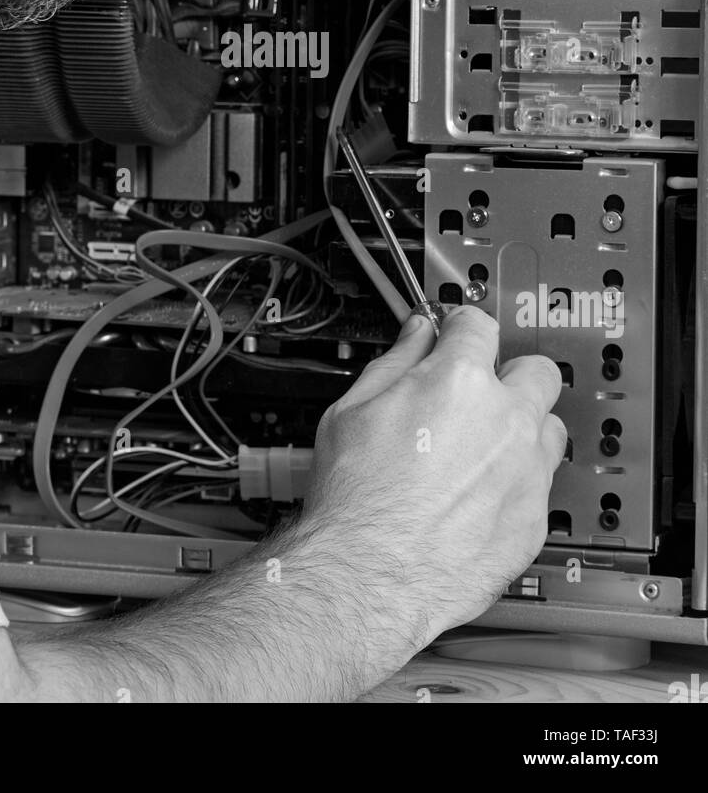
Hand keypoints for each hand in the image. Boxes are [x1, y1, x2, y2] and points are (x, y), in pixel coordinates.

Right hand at [299, 305, 565, 656]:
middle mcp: (505, 420)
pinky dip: (517, 484)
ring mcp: (527, 471)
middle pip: (537, 370)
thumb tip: (417, 335)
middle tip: (480, 392)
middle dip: (510, 374)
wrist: (369, 577)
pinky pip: (542, 485)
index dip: (462, 327)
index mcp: (459, 382)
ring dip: (523, 430)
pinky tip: (479, 498)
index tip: (457, 335)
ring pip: (549, 428)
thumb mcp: (352, 410)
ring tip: (483, 450)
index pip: (479, 326)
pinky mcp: (534, 520)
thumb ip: (395, 362)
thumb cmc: (357, 500)